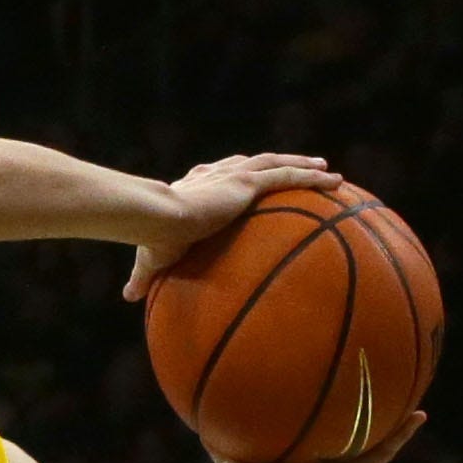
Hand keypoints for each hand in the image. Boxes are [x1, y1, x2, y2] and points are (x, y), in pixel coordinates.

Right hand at [122, 153, 342, 300]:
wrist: (159, 219)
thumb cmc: (152, 239)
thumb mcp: (151, 259)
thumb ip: (144, 276)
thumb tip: (128, 298)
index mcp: (196, 186)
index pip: (221, 175)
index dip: (238, 175)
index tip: (251, 179)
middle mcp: (217, 174)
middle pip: (254, 164)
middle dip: (276, 164)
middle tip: (298, 168)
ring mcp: (235, 175)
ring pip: (276, 164)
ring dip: (301, 165)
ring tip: (325, 170)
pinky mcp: (248, 181)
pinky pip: (288, 176)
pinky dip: (312, 177)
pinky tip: (334, 180)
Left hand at [212, 413, 425, 462]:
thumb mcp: (229, 452)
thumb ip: (219, 432)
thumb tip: (200, 410)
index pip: (329, 446)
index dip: (339, 431)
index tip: (349, 411)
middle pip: (359, 447)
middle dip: (374, 429)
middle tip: (393, 408)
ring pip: (378, 450)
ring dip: (398, 432)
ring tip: (417, 412)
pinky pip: (380, 454)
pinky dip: (398, 437)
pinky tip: (414, 418)